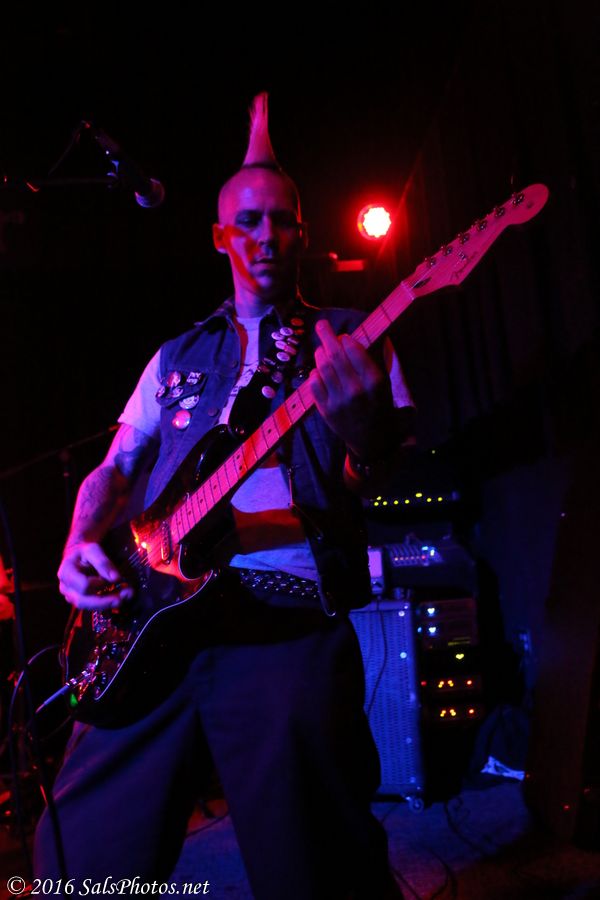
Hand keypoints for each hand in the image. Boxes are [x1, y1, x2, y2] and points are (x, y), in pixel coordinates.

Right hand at [58, 541, 133, 609]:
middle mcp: (66, 588)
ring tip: (125, 597)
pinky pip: (92, 607)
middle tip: (124, 598)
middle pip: (83, 602)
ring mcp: (70, 596)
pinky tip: (118, 598)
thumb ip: (103, 563)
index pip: (83, 585)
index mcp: (66, 573)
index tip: (114, 579)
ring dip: (107, 604)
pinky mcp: (79, 600)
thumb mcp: (93, 549)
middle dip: (105, 602)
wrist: (76, 555)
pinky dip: (106, 604)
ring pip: (88, 607)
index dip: (100, 584)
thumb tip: (116, 578)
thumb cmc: (84, 551)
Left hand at [308, 319, 391, 456]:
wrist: (372, 440)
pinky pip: (314, 385)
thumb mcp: (385, 385)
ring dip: (320, 354)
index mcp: (374, 382)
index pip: (354, 352)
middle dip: (327, 337)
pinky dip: (314, 374)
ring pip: (322, 368)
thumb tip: (354, 338)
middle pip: (335, 356)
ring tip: (321, 349)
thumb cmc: (379, 406)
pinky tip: (319, 371)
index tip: (343, 336)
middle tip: (321, 325)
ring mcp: (338, 401)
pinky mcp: (326, 411)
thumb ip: (372, 362)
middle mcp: (356, 391)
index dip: (346, 340)